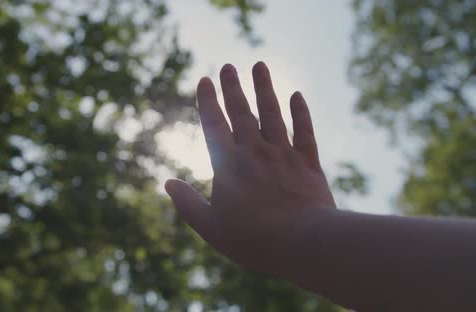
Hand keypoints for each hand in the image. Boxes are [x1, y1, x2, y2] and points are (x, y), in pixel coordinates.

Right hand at [165, 62, 335, 273]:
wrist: (304, 241)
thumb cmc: (253, 239)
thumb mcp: (210, 227)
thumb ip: (187, 204)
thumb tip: (167, 183)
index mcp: (228, 164)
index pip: (214, 125)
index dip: (207, 101)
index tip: (204, 80)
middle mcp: (255, 151)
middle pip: (242, 112)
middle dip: (233, 88)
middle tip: (228, 66)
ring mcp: (283, 154)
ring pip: (273, 113)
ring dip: (265, 89)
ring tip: (259, 65)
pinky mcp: (308, 163)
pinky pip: (304, 131)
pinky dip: (301, 112)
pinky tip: (296, 95)